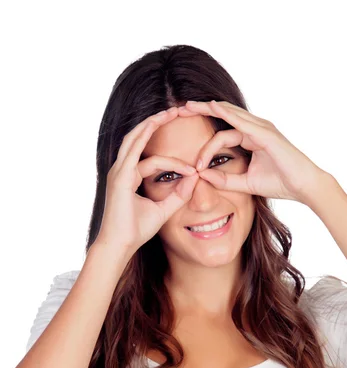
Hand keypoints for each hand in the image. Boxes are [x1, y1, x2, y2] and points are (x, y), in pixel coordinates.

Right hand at [95, 106, 197, 257]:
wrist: (119, 245)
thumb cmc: (135, 231)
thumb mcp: (163, 210)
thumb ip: (178, 195)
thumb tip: (194, 180)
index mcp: (128, 177)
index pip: (151, 159)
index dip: (174, 161)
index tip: (195, 168)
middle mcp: (121, 170)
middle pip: (139, 138)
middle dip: (157, 123)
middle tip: (177, 110)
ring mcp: (118, 172)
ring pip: (135, 138)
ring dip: (152, 122)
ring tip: (170, 111)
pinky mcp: (120, 177)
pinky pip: (134, 150)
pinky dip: (146, 136)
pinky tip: (157, 123)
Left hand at [178, 100, 329, 205]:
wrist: (303, 186)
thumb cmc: (280, 183)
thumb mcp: (246, 183)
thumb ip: (225, 180)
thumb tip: (203, 177)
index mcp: (251, 138)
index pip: (222, 136)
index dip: (206, 150)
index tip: (195, 167)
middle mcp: (255, 128)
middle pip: (223, 114)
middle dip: (200, 111)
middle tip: (178, 110)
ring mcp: (261, 127)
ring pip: (229, 113)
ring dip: (208, 108)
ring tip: (187, 106)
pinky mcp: (265, 133)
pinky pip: (241, 120)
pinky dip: (226, 113)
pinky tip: (211, 107)